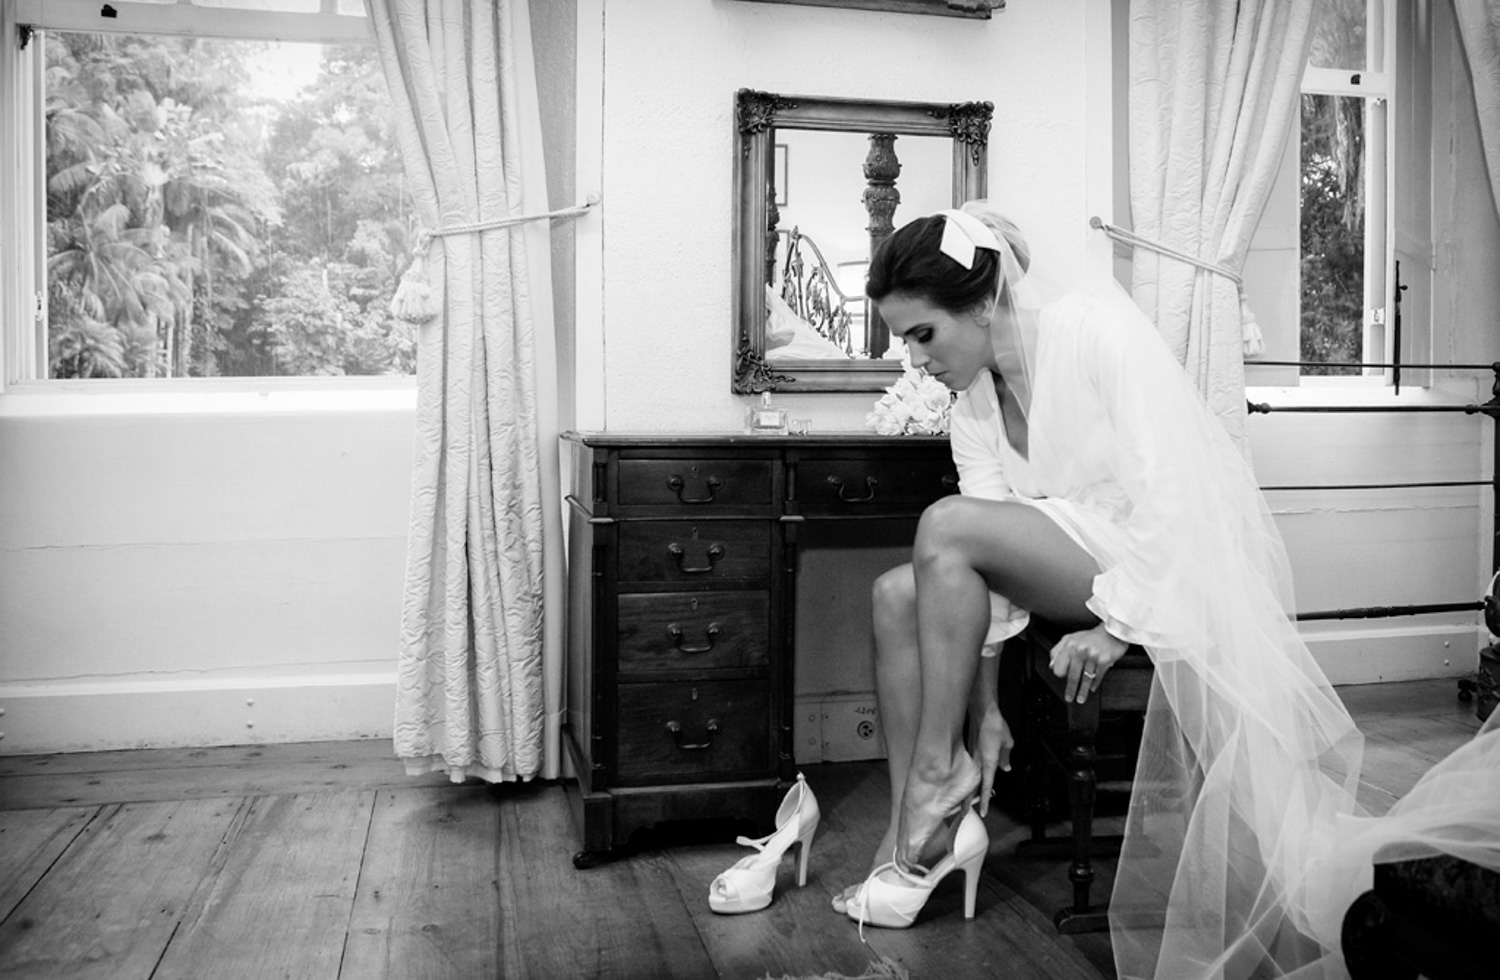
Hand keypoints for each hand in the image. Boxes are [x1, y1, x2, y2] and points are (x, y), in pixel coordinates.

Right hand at [967, 699, 1011, 817]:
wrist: (982, 710)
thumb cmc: (994, 725)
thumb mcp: (1008, 742)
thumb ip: (1006, 757)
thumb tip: (1005, 767)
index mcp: (988, 762)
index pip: (986, 787)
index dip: (985, 801)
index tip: (983, 813)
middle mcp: (977, 761)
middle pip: (972, 786)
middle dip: (967, 801)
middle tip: (962, 813)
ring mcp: (971, 755)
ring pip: (968, 777)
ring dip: (966, 788)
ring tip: (963, 799)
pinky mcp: (968, 748)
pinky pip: (968, 765)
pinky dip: (967, 773)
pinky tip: (968, 774)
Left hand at [1050, 625, 1128, 703]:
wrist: (1111, 633)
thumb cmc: (1090, 637)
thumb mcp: (1070, 638)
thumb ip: (1058, 650)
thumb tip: (1052, 665)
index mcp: (1070, 646)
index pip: (1060, 666)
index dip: (1061, 674)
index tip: (1063, 678)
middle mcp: (1080, 651)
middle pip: (1072, 675)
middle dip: (1070, 689)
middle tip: (1069, 698)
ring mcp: (1093, 656)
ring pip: (1085, 679)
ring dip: (1082, 691)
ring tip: (1080, 699)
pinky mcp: (1104, 661)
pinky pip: (1098, 676)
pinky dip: (1094, 684)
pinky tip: (1092, 688)